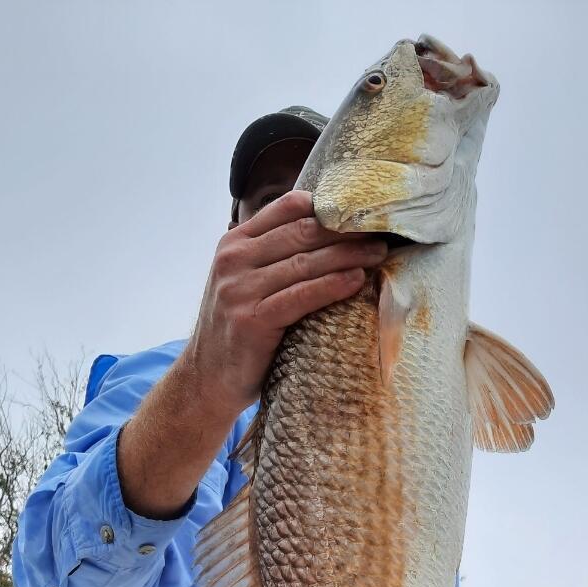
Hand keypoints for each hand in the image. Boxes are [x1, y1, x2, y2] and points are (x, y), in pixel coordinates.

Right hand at [185, 190, 388, 413]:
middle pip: (301, 232)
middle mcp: (233, 260)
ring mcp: (239, 289)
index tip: (363, 213)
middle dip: (345, 231)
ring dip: (347, 256)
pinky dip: (332, 286)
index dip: (329, 207)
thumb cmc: (239, 331)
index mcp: (234, 242)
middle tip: (380, 233)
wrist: (207, 379)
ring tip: (377, 254)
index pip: (287, 208)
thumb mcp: (246, 282)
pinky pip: (300, 296)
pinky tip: (356, 280)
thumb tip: (328, 234)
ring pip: (304, 263)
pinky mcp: (251, 320)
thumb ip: (273, 257)